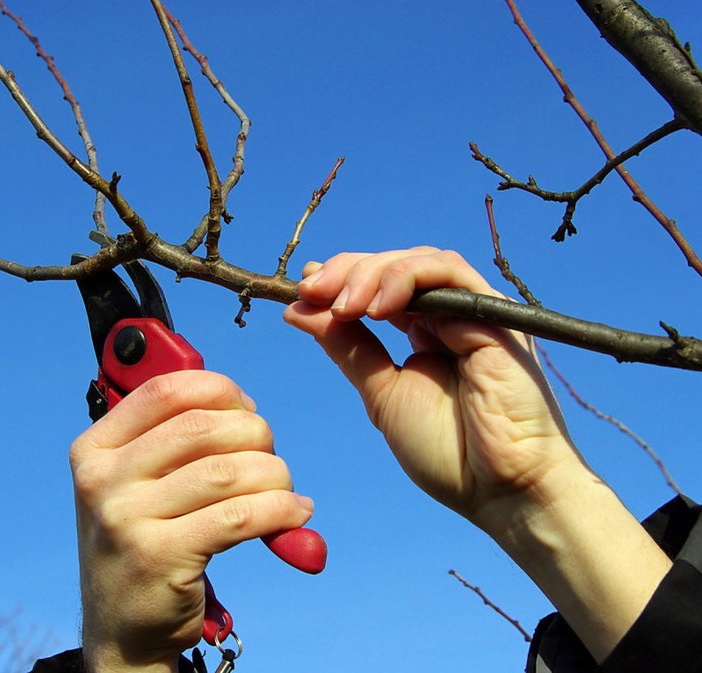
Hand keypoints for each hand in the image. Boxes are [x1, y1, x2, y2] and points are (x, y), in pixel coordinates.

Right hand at [70, 370, 313, 672]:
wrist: (122, 630)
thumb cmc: (144, 542)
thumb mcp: (136, 484)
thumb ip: (173, 440)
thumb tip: (244, 406)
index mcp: (95, 448)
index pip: (165, 391)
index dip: (219, 390)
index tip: (247, 410)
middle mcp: (102, 479)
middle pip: (202, 427)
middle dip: (255, 434)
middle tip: (270, 457)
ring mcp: (125, 519)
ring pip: (227, 471)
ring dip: (274, 475)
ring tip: (286, 490)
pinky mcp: (159, 557)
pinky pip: (240, 516)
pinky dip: (280, 509)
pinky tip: (295, 514)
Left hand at [284, 248, 670, 661]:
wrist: (500, 490)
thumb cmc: (448, 451)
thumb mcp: (381, 393)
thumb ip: (348, 348)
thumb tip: (299, 310)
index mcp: (424, 333)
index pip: (378, 288)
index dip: (338, 282)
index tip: (300, 294)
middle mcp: (449, 316)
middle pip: (394, 267)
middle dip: (347, 272)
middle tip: (312, 291)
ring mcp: (472, 313)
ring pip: (419, 262)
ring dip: (372, 274)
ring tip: (343, 304)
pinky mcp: (493, 315)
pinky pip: (448, 274)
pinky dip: (407, 278)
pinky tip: (377, 306)